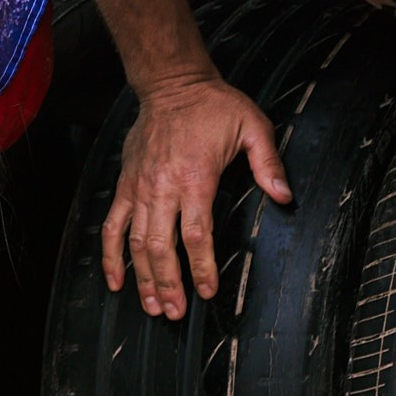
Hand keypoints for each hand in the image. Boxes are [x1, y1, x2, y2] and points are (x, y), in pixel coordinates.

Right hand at [103, 74, 290, 317]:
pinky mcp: (125, 184)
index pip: (196, 234)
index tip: (207, 291)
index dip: (201, 267)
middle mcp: (162, 187)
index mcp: (195, 177)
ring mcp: (139, 187)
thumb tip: (284, 197)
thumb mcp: (253, 126)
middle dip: (168, 284)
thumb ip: (268, 164)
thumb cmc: (214, 105)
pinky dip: (111, 255)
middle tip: (175, 312)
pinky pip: (112, 224)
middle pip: (161, 246)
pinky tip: (116, 280)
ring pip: (136, 242)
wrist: (171, 84)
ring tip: (153, 307)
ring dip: (143, 277)